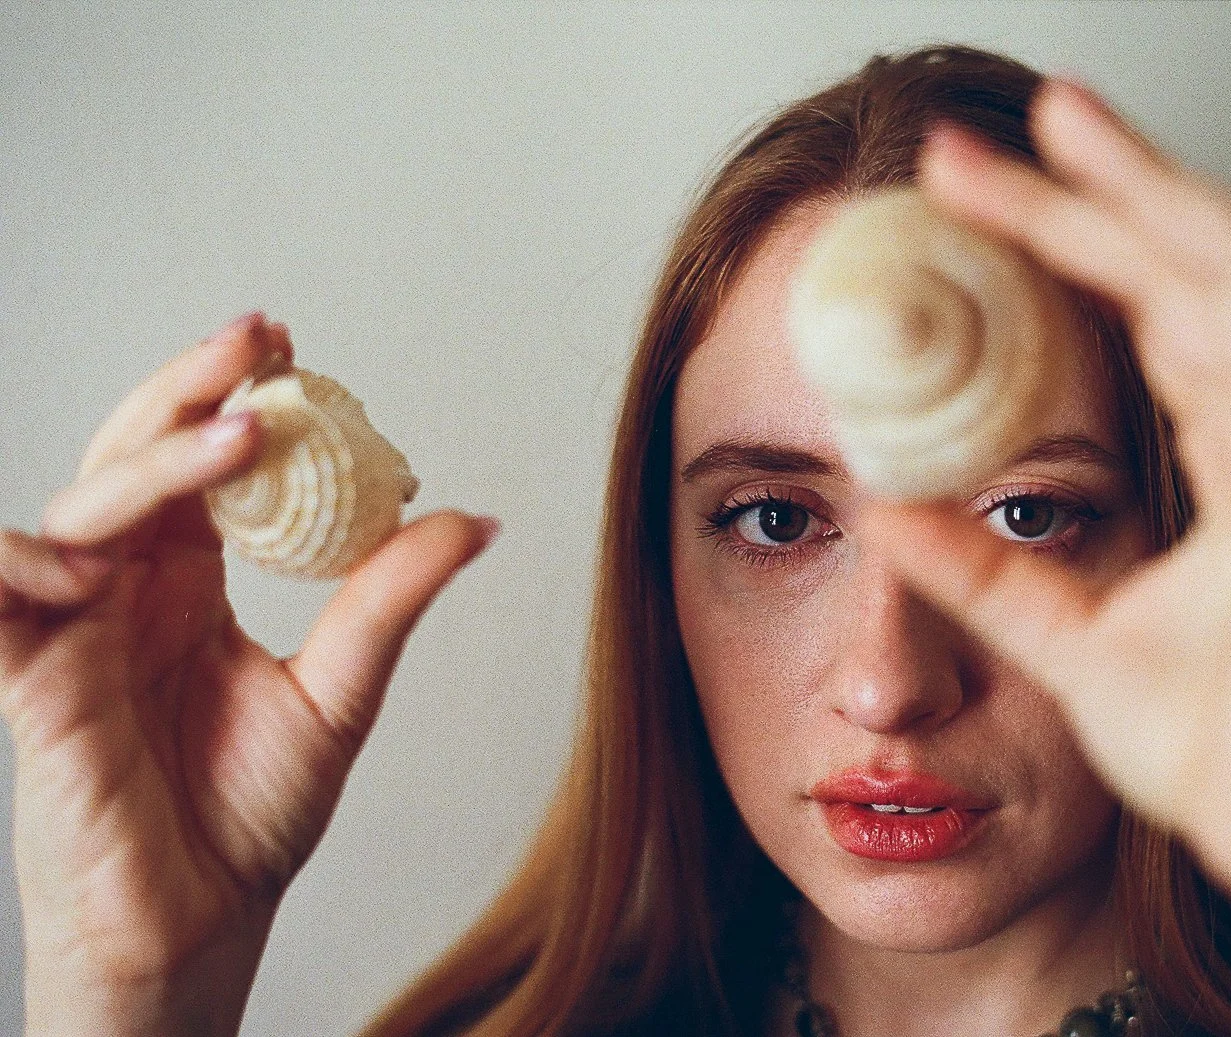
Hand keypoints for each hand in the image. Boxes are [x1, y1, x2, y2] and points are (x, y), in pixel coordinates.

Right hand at [0, 313, 494, 1033]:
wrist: (204, 919)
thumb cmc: (250, 814)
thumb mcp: (342, 692)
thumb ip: (389, 601)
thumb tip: (477, 522)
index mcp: (190, 582)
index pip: (203, 465)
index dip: (236, 398)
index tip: (291, 346)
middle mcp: (126, 590)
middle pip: (138, 459)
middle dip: (189, 391)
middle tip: (257, 340)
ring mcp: (74, 630)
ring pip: (79, 510)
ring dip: (145, 464)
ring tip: (231, 435)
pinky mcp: (32, 684)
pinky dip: (19, 564)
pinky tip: (86, 556)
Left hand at [863, 80, 1230, 899]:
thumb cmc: (1221, 747)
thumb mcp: (1069, 645)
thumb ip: (985, 577)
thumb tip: (883, 518)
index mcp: (1224, 459)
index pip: (1133, 313)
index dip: (1052, 243)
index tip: (955, 197)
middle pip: (1176, 272)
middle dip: (1077, 195)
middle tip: (968, 143)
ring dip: (1158, 187)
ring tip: (1072, 111)